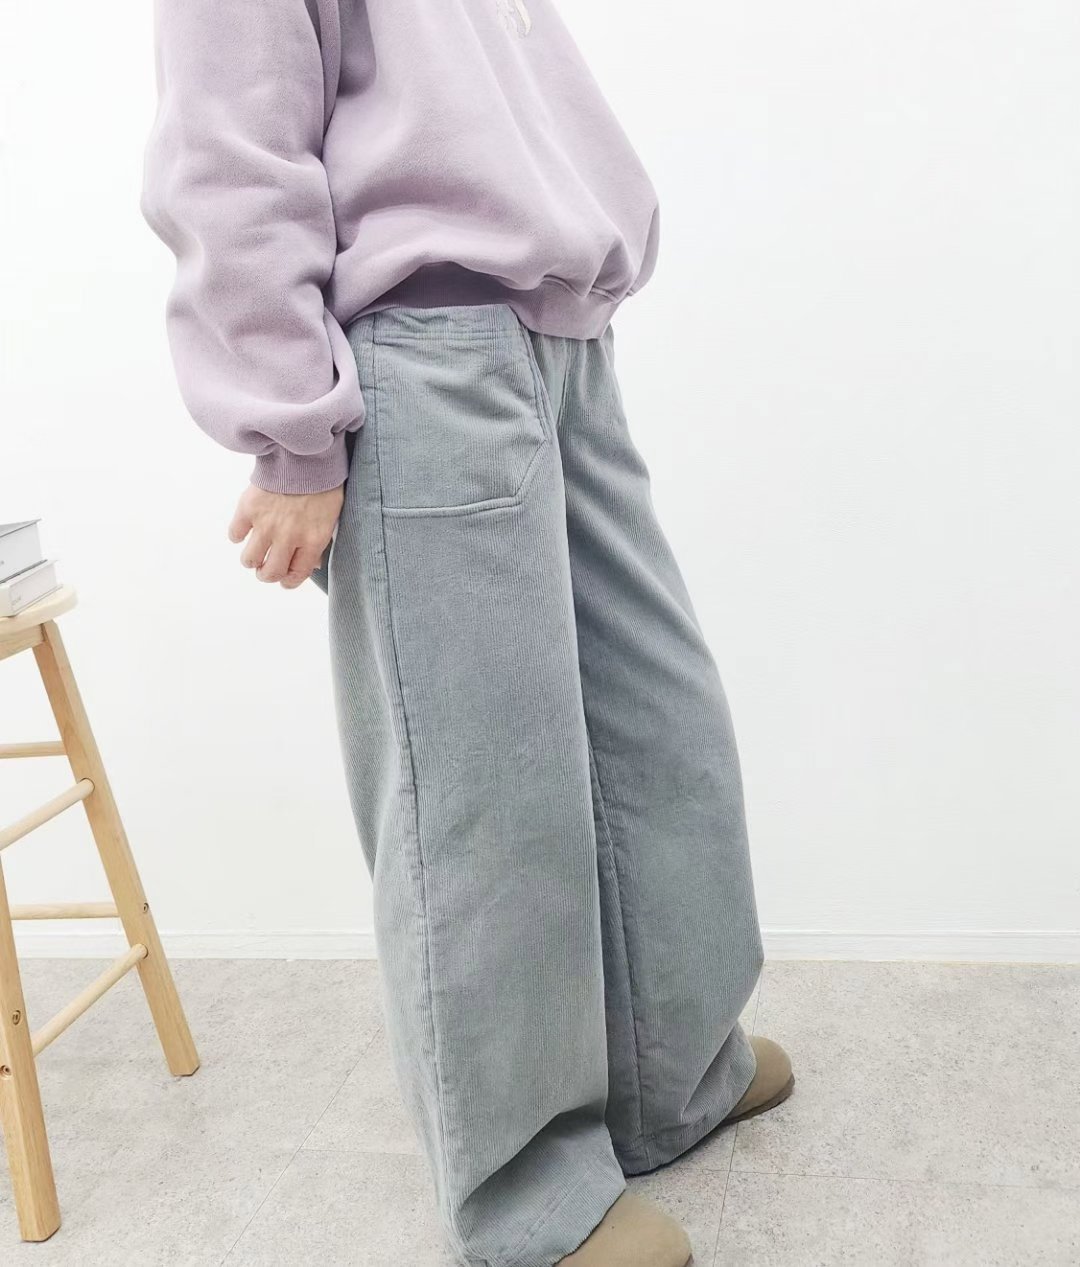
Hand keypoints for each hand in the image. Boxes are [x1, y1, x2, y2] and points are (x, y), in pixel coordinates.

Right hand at [228, 484, 343, 588]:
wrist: (305, 453)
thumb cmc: (323, 484)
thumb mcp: (331, 517)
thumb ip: (320, 542)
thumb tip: (311, 564)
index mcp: (312, 541)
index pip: (295, 576)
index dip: (288, 582)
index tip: (285, 579)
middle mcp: (287, 537)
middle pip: (269, 573)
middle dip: (267, 574)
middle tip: (266, 568)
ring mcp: (266, 524)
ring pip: (249, 559)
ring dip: (251, 559)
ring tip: (256, 550)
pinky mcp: (248, 509)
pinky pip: (235, 534)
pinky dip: (238, 535)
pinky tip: (246, 528)